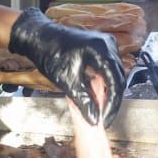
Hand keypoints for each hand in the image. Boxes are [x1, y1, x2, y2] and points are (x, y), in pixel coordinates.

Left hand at [8, 8, 124, 124]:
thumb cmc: (50, 53)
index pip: (116, 83)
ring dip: (109, 92)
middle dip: (111, 100)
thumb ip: (84, 101)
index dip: (112, 105)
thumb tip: (94, 119)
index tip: (105, 120)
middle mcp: (108, 44)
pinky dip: (105, 82)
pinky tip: (98, 95)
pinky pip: (108, 67)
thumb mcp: (68, 81)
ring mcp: (105, 44)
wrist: (39, 37)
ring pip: (115, 73)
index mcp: (103, 50)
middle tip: (103, 118)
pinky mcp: (100, 47)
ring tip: (100, 109)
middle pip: (118, 78)